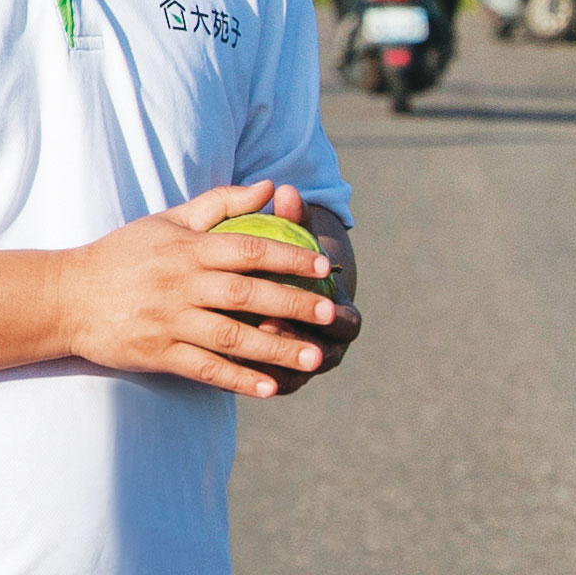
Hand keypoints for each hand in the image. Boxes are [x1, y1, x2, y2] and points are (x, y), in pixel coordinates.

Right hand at [52, 183, 352, 394]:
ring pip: (231, 337)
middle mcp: (179, 285)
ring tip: (314, 358)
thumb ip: (220, 204)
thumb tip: (270, 186)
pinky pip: (205, 369)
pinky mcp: (157, 353)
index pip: (247, 249)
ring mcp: (168, 321)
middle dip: (292, 304)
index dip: (288, 256)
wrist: (65, 296)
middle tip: (330, 314)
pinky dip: (238, 379)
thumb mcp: (168, 221)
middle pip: (246, 294)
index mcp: (186, 249)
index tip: (322, 266)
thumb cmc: (124, 255)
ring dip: (275, 349)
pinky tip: (271, 388)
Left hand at [260, 197, 365, 374]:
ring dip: (273, 367)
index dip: (331, 318)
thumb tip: (285, 189)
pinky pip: (267, 386)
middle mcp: (329, 346)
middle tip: (270, 328)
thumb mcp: (292, 238)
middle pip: (324, 355)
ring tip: (247, 356)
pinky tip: (228, 373)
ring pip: (294, 376)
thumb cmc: (290, 260)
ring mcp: (304, 366)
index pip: (347, 323)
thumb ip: (292, 217)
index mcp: (340, 314)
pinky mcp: (278, 379)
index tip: (303, 310)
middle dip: (298, 344)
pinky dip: (252, 381)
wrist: (288, 291)